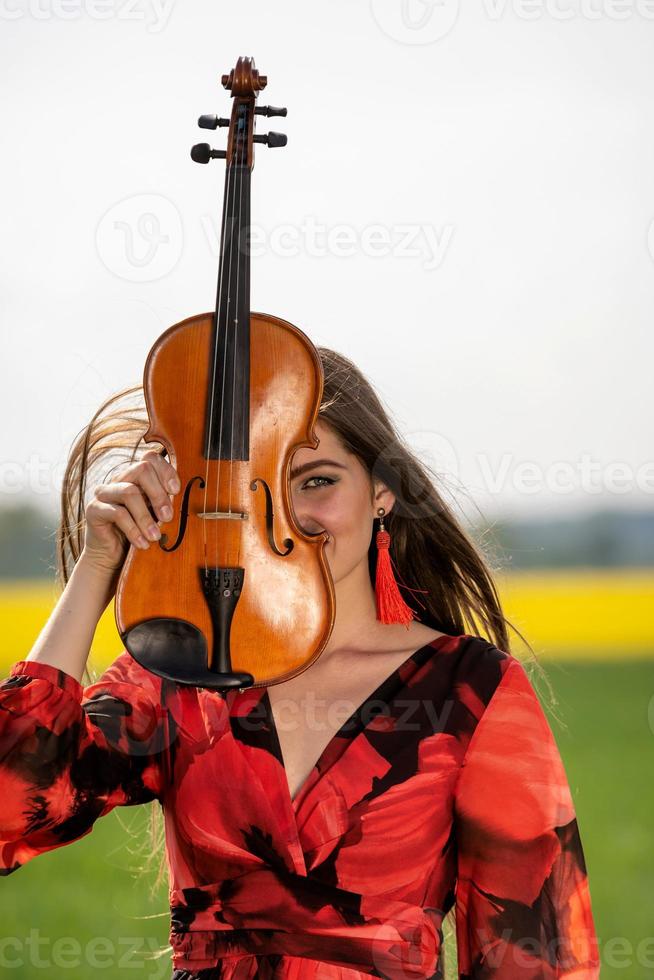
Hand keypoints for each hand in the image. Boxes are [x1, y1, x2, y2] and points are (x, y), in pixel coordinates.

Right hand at [80, 450, 180, 576]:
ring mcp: (104, 493)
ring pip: (129, 492)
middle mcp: (119, 480)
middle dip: (159, 494)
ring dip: (146, 517)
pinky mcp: (94, 509)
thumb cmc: (139, 532)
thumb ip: (165, 502)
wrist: (113, 557)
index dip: (166, 471)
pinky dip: (134, 530)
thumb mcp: (156, 515)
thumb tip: (183, 497)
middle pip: (141, 469)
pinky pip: (117, 513)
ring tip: (155, 536)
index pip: (150, 458)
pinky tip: (142, 544)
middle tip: (168, 517)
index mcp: (135, 477)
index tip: (176, 491)